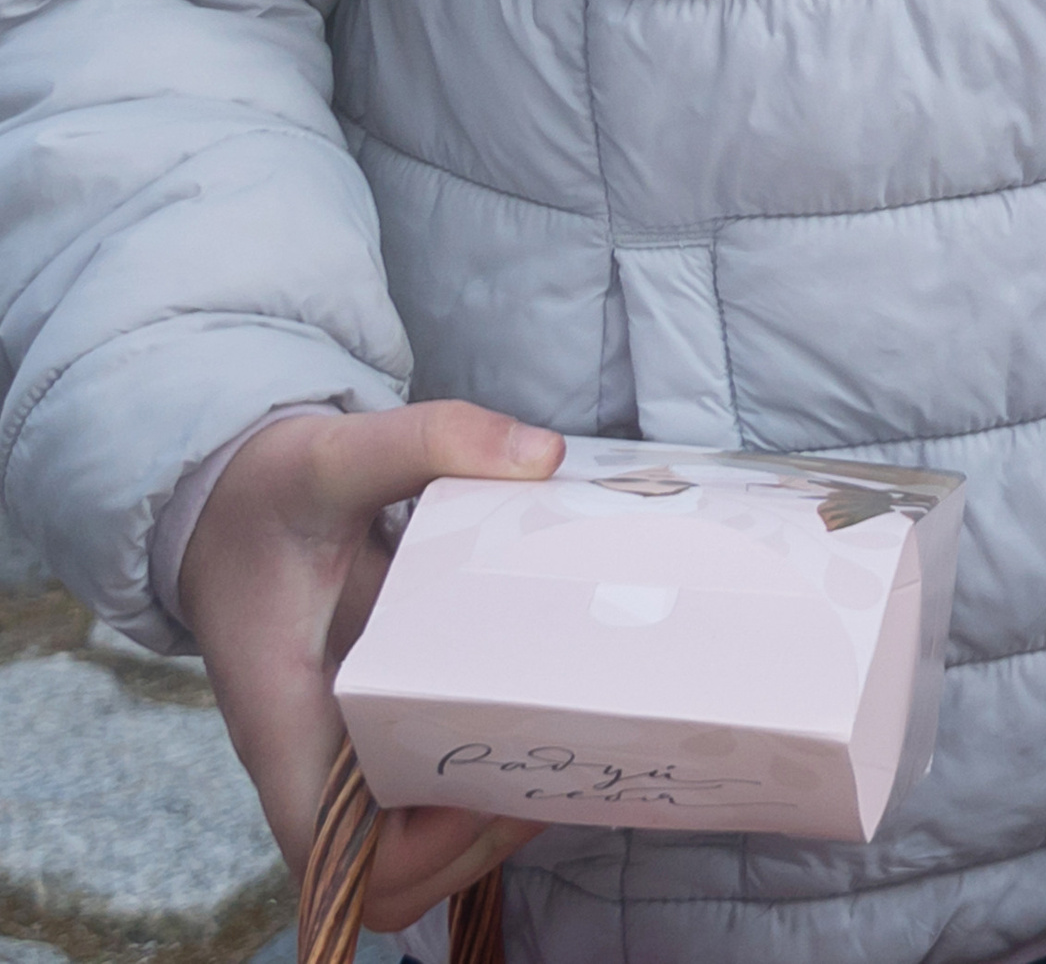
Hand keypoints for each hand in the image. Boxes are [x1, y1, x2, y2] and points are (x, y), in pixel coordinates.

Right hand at [181, 402, 564, 935]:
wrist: (219, 500)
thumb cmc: (263, 495)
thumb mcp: (333, 453)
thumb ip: (431, 439)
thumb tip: (545, 456)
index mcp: (285, 723)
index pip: (333, 856)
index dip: (418, 850)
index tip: (487, 787)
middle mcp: (309, 760)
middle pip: (390, 875)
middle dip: (475, 843)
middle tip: (552, 767)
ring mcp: (338, 750)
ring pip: (410, 845)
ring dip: (484, 821)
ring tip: (557, 749)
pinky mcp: (363, 727)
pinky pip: (418, 789)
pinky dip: (475, 774)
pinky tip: (533, 716)